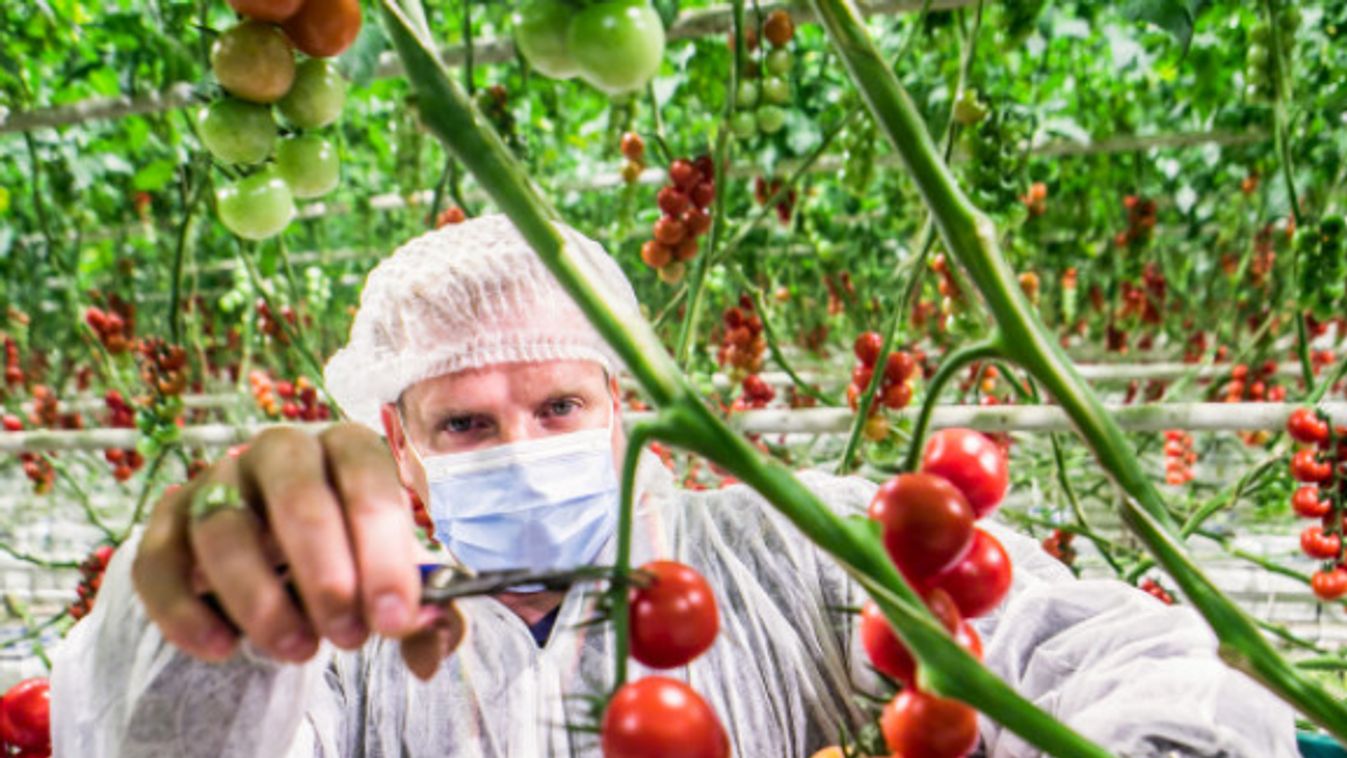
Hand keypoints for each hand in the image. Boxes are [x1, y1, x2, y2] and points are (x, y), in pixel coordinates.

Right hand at [132, 424, 464, 679]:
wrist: (278, 562)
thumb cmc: (350, 559)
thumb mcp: (390, 581)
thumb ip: (421, 610)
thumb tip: (431, 636)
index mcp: (348, 448)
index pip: (367, 479)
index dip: (383, 551)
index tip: (393, 617)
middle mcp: (282, 451)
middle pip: (298, 497)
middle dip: (325, 574)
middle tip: (347, 636)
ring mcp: (218, 481)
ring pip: (225, 529)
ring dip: (261, 599)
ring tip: (297, 650)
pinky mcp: (167, 522)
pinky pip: (160, 560)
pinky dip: (186, 610)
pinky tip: (222, 646)